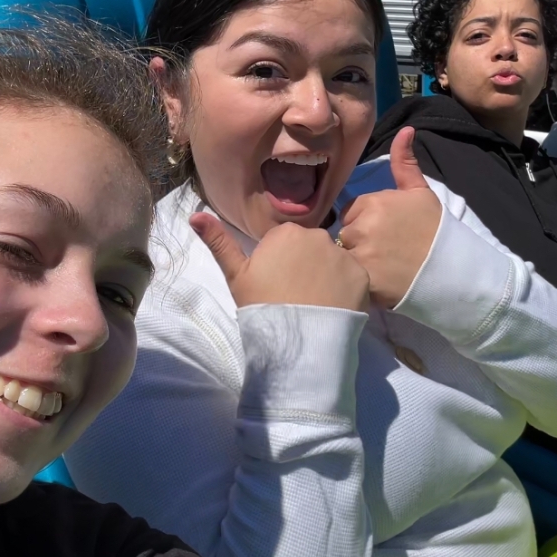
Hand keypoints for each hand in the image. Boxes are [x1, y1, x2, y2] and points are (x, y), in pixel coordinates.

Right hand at [190, 214, 368, 312]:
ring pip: (334, 261)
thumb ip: (218, 242)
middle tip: (297, 295)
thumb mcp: (236, 275)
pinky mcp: (362, 275)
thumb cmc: (262, 307)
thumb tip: (194, 214)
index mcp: (286, 232)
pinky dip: (347, 289)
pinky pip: (354, 277)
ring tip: (316, 303)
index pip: (285, 242)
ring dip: (327, 276)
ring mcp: (342, 254)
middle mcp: (317, 235)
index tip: (277, 285)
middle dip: (306, 266)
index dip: (280, 264)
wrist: (297, 341)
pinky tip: (334, 306)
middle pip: (312, 248)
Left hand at [338, 127, 441, 308]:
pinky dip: (357, 281)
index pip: (351, 211)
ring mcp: (362, 254)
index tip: (385, 233)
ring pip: (343, 256)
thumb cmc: (435, 229)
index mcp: (373, 202)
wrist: (452, 269)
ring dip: (356, 261)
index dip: (365, 222)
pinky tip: (377, 281)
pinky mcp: (363, 280)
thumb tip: (406, 129)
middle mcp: (363, 226)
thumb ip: (405, 163)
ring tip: (381, 268)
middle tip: (384, 252)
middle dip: (358, 242)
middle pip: (344, 234)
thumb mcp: (420, 192)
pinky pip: (348, 277)